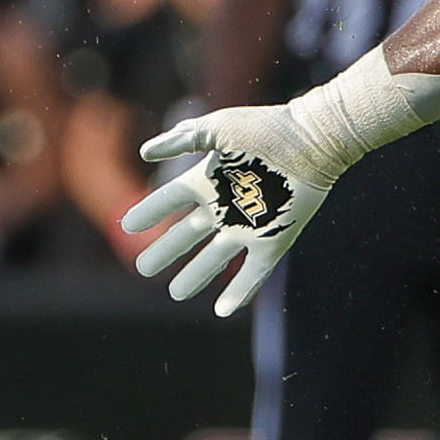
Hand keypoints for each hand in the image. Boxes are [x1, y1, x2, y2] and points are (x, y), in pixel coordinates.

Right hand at [122, 102, 357, 315]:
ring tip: (176, 294)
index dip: (149, 212)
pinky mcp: (273, 240)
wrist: (311, 141)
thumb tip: (145, 152)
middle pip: (187, 234)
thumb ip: (182, 139)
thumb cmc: (265, 130)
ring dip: (195, 276)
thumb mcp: (218, 128)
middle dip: (165, 251)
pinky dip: (238, 292)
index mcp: (210, 180)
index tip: (127, 224)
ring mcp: (249, 226)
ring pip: (214, 258)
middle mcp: (226, 206)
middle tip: (143, 268)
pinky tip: (222, 310)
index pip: (170, 200)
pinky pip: (253, 273)